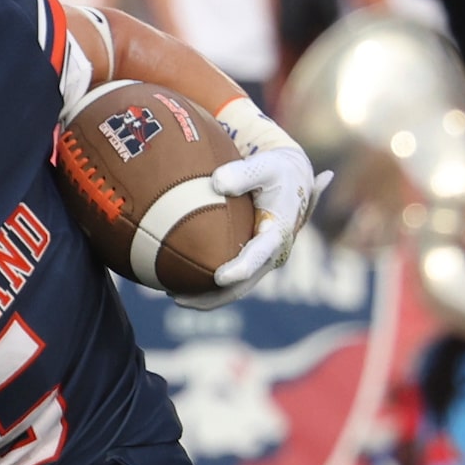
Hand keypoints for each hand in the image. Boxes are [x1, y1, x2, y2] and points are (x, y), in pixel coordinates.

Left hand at [197, 97, 330, 306]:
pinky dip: (207, 289)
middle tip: (178, 297)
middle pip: (244, 284)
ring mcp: (262, 261)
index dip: (241, 269)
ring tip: (173, 296)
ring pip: (235, 290)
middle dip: (213, 296)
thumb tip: (217, 182)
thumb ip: (244, 173)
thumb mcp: (266, 166)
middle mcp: (273, 253)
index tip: (219, 277)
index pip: (260, 255)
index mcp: (278, 232)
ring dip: (206, 298)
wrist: (292, 180)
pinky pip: (231, 283)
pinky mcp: (252, 262)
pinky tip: (178, 287)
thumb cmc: (275, 171)